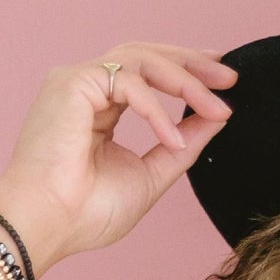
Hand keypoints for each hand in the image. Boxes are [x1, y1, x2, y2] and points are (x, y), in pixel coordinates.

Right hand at [0, 42, 237, 273]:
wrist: (49, 224)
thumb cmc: (87, 211)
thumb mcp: (151, 175)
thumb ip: (182, 146)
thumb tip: (218, 118)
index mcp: (102, 107)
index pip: (148, 75)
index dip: (187, 73)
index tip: (224, 83)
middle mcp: (88, 87)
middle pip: (147, 55)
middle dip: (193, 64)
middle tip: (231, 78)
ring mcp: (77, 81)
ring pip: (141, 59)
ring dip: (185, 82)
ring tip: (216, 107)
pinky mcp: (72, 82)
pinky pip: (128, 83)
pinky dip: (156, 109)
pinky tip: (172, 136)